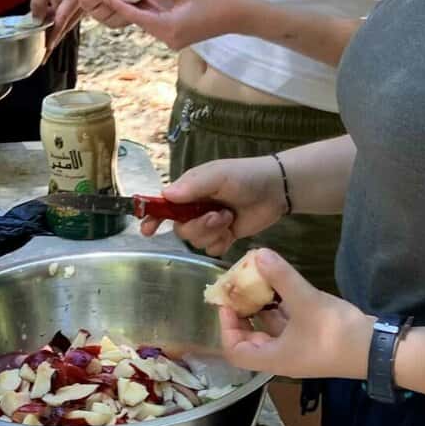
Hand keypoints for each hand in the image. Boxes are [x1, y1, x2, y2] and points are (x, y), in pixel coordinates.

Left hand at [83, 0, 252, 50]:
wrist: (242, 15)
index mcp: (168, 28)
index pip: (135, 16)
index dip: (118, 3)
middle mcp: (168, 39)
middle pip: (140, 20)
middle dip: (126, 4)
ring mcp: (174, 41)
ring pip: (149, 22)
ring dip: (138, 7)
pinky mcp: (180, 37)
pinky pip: (159, 23)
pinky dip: (151, 11)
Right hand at [138, 157, 287, 255]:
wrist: (276, 190)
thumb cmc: (245, 176)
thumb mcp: (218, 175)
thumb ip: (192, 186)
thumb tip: (165, 195)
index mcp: (189, 191)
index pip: (163, 206)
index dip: (153, 218)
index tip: (148, 230)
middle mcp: (195, 209)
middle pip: (181, 229)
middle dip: (199, 226)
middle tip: (219, 215)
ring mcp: (209, 224)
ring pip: (196, 241)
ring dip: (213, 233)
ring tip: (229, 218)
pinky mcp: (224, 237)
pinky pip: (211, 250)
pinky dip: (221, 243)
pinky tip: (232, 233)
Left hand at [213, 249, 375, 381]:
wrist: (378, 350)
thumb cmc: (336, 332)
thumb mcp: (305, 301)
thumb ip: (281, 277)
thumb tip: (258, 253)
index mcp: (274, 358)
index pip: (235, 352)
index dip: (226, 328)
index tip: (227, 303)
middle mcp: (282, 357)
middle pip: (251, 340)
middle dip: (243, 314)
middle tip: (240, 289)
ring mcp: (299, 349)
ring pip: (271, 330)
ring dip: (263, 308)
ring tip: (258, 282)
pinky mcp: (313, 340)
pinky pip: (289, 325)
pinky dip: (282, 308)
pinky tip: (283, 287)